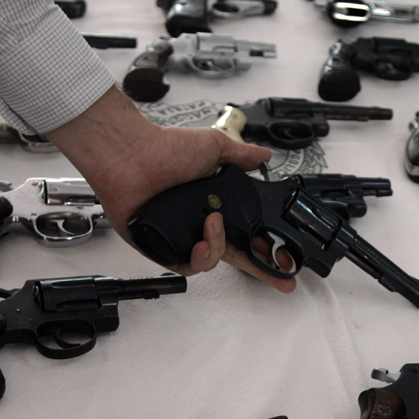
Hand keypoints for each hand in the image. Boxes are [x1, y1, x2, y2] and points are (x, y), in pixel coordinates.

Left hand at [46, 85, 294, 292]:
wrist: (131, 156)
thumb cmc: (164, 150)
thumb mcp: (212, 147)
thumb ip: (241, 156)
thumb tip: (263, 155)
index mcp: (213, 206)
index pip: (246, 233)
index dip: (266, 247)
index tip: (286, 259)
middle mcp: (199, 226)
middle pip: (236, 256)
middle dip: (263, 268)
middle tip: (281, 272)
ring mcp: (182, 239)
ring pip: (213, 261)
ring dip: (218, 246)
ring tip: (213, 225)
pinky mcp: (163, 249)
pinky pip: (188, 266)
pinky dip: (197, 258)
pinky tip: (198, 242)